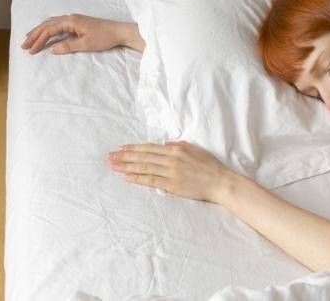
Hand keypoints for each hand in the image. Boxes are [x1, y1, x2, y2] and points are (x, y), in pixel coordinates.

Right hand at [21, 13, 140, 53]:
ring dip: (40, 31)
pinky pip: (58, 24)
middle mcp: (70, 18)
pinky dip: (48, 29)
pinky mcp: (77, 23)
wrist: (119, 32)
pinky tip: (45, 33)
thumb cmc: (104, 38)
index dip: (38, 40)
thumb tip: (52, 49)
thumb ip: (68, 46)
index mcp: (71, 21)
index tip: (30, 50)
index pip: (49, 30)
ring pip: (51, 23)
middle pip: (47, 24)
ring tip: (29, 38)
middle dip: (35, 35)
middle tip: (24, 45)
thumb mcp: (86, 44)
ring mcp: (74, 19)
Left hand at [107, 140, 232, 202]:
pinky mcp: (172, 185)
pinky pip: (151, 181)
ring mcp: (171, 172)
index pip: (150, 148)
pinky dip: (138, 178)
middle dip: (125, 157)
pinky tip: (127, 177)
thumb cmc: (210, 166)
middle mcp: (171, 159)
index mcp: (176, 149)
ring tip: (114, 166)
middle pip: (143, 157)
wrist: (220, 182)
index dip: (134, 148)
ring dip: (127, 167)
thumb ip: (179, 145)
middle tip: (110, 157)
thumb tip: (166, 143)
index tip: (121, 148)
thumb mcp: (195, 150)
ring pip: (144, 168)